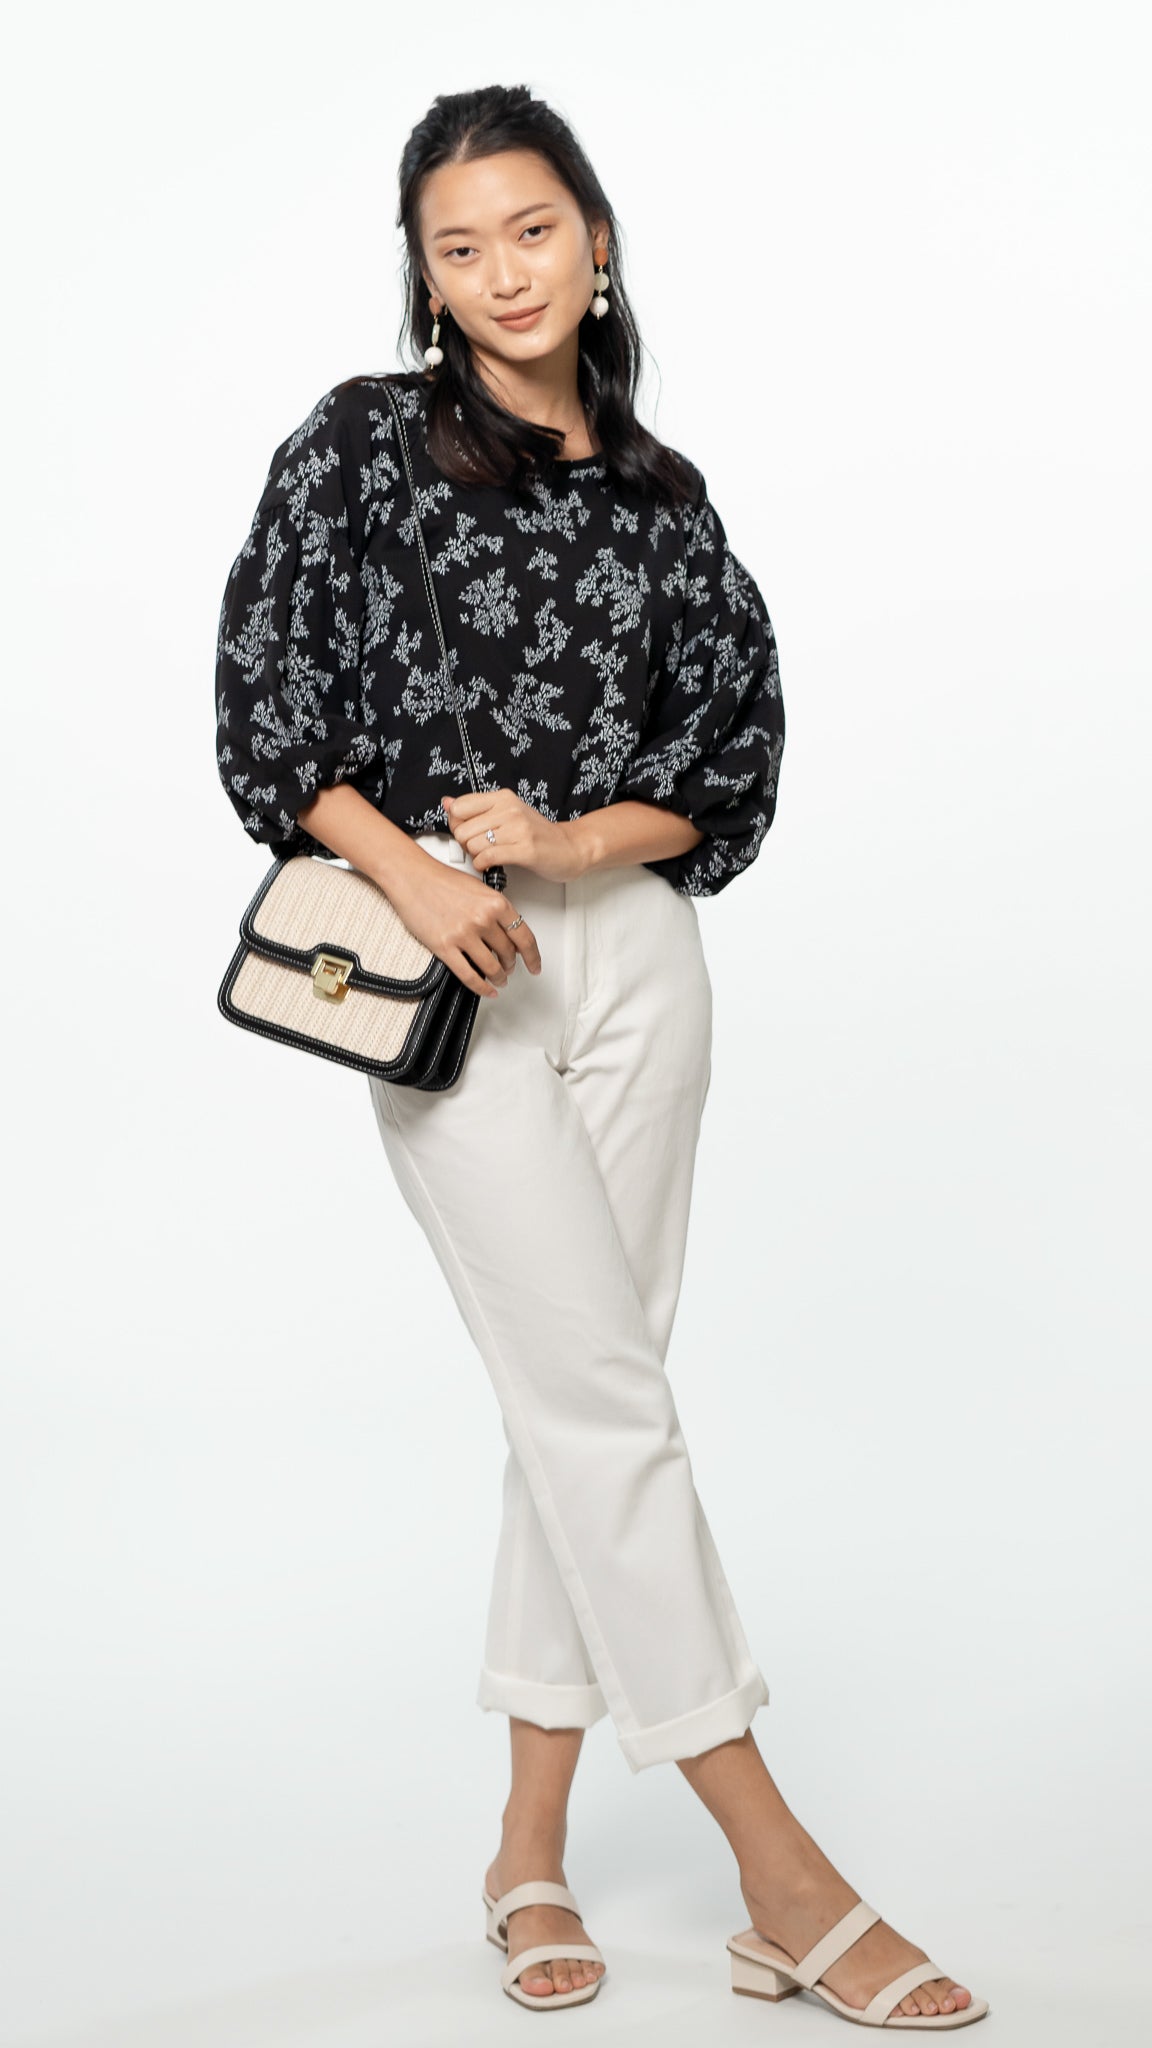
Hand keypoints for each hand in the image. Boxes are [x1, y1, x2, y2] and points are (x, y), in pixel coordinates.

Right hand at [382, 849, 541, 999]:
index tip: (535, 965)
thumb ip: (495, 909)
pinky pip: (469, 975)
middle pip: (509, 954)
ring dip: (499, 978)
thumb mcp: (479, 888)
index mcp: (496, 903)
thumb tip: (506, 930)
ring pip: (492, 967)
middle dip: (512, 965)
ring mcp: (465, 934)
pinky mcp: (445, 947)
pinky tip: (486, 990)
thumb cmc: (440, 879)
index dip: (533, 956)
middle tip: (511, 969)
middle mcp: (483, 919)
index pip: (524, 937)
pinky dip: (481, 987)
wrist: (412, 876)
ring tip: (499, 980)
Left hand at [441, 790, 586, 882]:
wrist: (570, 848)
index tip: (469, 832)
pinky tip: (491, 864)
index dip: (458, 824)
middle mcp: (510, 810)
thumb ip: (475, 809)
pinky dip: (483, 865)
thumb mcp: (505, 814)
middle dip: (466, 844)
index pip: (459, 807)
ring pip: (473, 845)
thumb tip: (447, 802)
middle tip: (480, 848)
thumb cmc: (536, 833)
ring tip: (488, 856)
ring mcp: (518, 829)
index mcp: (503, 797)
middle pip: (462, 830)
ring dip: (476, 856)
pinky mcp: (525, 850)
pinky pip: (487, 858)